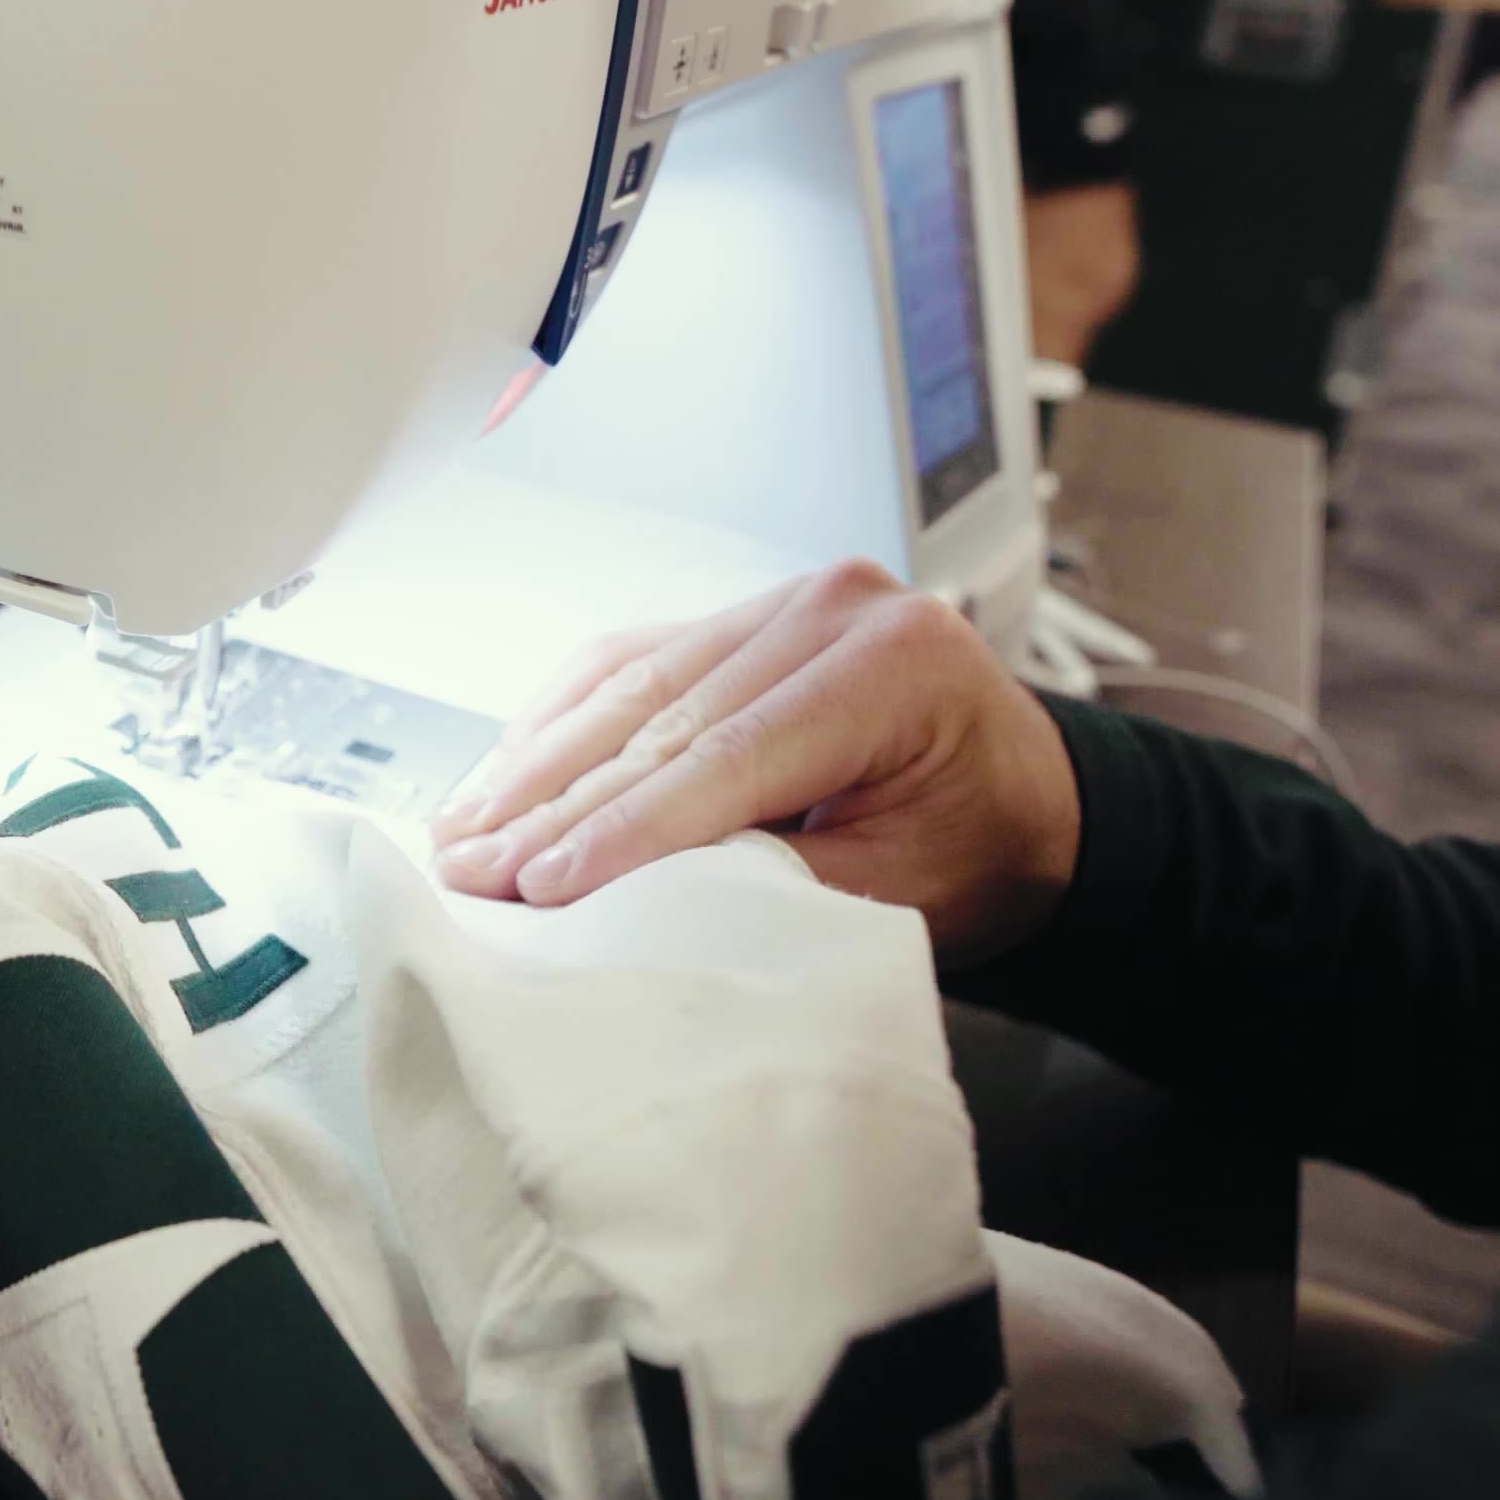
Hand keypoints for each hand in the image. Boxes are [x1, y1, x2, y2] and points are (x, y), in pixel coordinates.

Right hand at [426, 561, 1080, 963]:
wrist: (1038, 805)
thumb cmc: (985, 852)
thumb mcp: (900, 892)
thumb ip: (776, 884)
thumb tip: (631, 899)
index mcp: (893, 663)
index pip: (728, 754)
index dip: (625, 828)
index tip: (541, 886)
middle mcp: (832, 608)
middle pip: (662, 714)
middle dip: (556, 803)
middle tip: (468, 870)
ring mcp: (783, 600)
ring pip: (630, 683)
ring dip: (537, 763)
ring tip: (460, 833)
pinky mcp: (743, 619)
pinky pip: (633, 663)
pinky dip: (562, 722)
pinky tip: (503, 774)